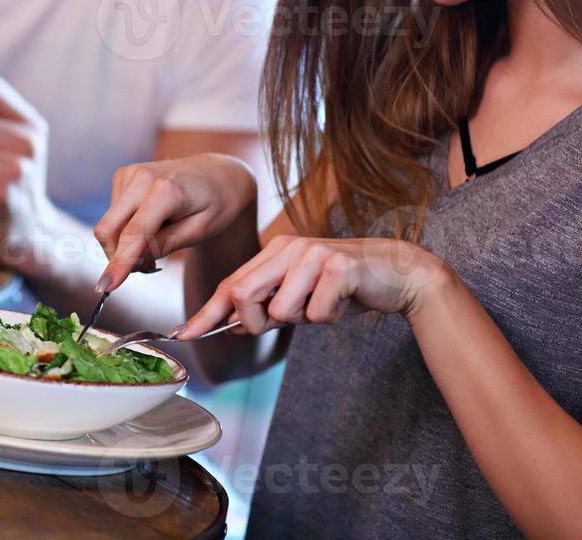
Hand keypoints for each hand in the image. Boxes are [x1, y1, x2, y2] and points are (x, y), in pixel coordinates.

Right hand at [93, 153, 256, 291]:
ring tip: (157, 241)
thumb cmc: (217, 203)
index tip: (105, 287)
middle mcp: (142, 176)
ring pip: (108, 224)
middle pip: (108, 229)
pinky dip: (125, 228)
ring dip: (124, 242)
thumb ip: (164, 245)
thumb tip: (131, 262)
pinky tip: (150, 224)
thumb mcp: (200, 231)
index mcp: (166, 190)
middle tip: (145, 268)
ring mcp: (130, 173)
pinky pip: (112, 214)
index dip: (118, 263)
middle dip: (117, 256)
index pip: (133, 234)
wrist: (220, 172)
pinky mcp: (124, 175)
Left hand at [172, 234, 450, 337]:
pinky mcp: (339, 266)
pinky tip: (343, 301)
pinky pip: (316, 312)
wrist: (398, 273)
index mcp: (274, 251)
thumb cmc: (344, 287)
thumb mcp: (300, 296)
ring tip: (325, 303)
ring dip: (303, 318)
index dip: (206, 313)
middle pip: (243, 294)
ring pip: (281, 309)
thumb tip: (232, 326)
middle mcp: (288, 246)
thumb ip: (268, 305)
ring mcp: (313, 254)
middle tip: (286, 320)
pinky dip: (329, 317)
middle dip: (255, 321)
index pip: (230, 284)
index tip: (184, 335)